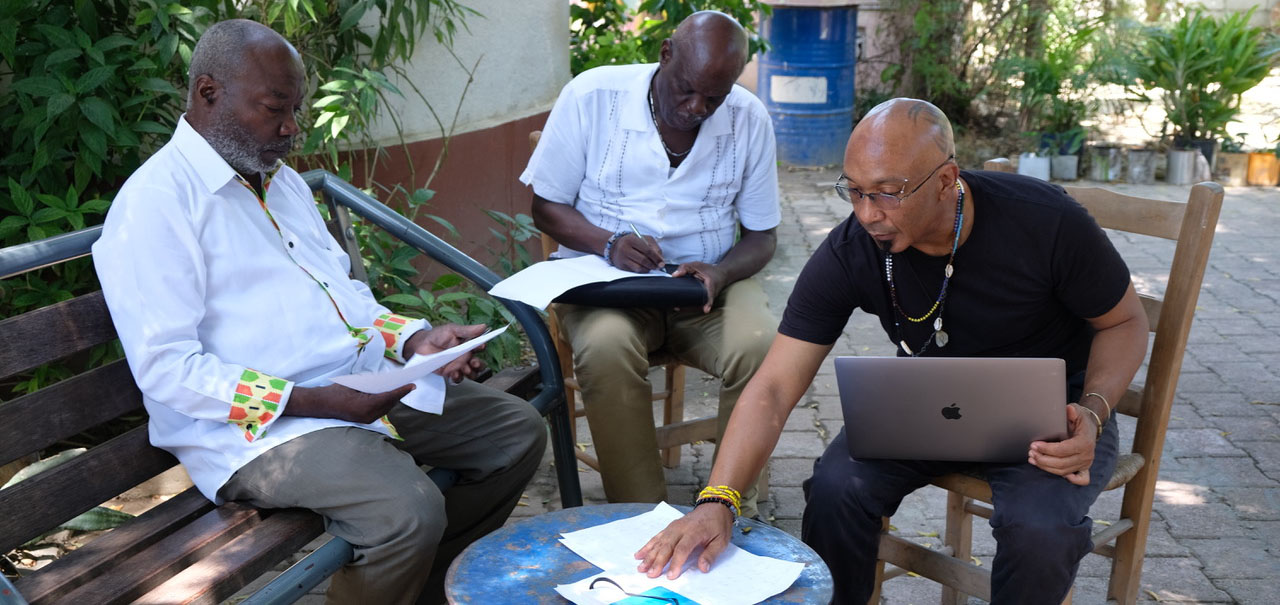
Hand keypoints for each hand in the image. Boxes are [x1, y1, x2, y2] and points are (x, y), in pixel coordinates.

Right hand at [286, 383, 414, 423]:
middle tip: (409, 384)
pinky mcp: (363, 420)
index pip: (389, 397)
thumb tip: (386, 381)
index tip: (412, 385)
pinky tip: (389, 396)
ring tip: (402, 389)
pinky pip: (379, 411)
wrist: (321, 403)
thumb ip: (370, 384)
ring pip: (385, 408)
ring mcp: (365, 419)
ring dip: (393, 399)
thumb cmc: (336, 391)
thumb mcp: (355, 384)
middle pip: (389, 404)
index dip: (401, 391)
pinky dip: (385, 403)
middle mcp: (368, 415)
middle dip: (399, 394)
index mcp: (366, 405)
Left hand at [405, 324, 487, 382]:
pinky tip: (454, 373)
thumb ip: (467, 330)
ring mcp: (458, 365)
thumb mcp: (452, 330)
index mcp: (467, 344)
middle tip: (474, 362)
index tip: (480, 346)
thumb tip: (483, 326)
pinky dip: (458, 377)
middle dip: (479, 365)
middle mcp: (465, 356)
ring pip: (472, 373)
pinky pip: (458, 378)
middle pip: (479, 364)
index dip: (481, 347)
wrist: (421, 345)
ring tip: (465, 369)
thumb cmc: (437, 335)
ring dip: (471, 373)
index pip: (479, 347)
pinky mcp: (450, 373)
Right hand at [610, 233, 663, 272]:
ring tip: (651, 266)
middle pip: (643, 260)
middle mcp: (625, 248)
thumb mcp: (643, 239)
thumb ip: (654, 246)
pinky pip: (634, 271)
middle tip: (658, 267)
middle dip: (653, 265)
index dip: (656, 258)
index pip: (647, 250)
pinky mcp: (621, 266)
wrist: (615, 246)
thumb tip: (660, 259)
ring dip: (648, 269)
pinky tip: (644, 267)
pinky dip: (642, 270)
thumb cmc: (632, 241)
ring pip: (639, 267)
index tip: (662, 263)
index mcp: (632, 240)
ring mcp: (622, 258)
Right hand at [634, 502, 733, 579]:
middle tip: (651, 575)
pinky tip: (639, 555)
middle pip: (667, 546)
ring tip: (641, 568)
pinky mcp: (669, 528)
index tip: (671, 575)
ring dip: (649, 556)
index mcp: (694, 532)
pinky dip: (647, 546)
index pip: (683, 549)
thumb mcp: (721, 541)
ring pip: (659, 542)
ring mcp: (673, 527)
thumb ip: (711, 555)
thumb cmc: (718, 525)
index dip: (676, 562)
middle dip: (657, 561)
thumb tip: (703, 568)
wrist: (714, 506)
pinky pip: (657, 537)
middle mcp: (681, 528)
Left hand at [671, 262, 727, 312]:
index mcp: (710, 284)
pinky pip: (699, 305)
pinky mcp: (706, 300)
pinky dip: (691, 307)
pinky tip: (682, 307)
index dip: (708, 303)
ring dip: (689, 309)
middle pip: (701, 303)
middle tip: (678, 308)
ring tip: (677, 307)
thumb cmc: (708, 270)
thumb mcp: (696, 265)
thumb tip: (674, 275)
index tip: (706, 310)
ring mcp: (709, 299)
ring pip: (699, 306)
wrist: (720, 274)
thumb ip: (685, 267)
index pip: (710, 295)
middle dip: (691, 308)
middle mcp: (711, 294)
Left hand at [1029, 403, 1097, 485]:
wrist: (1090, 427)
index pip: (1063, 450)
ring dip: (1047, 467)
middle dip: (1043, 459)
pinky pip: (1081, 479)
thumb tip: (1069, 409)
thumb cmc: (1080, 419)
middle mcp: (1087, 456)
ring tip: (1033, 459)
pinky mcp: (1085, 468)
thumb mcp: (1077, 412)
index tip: (1034, 445)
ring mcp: (1086, 464)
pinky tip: (1056, 473)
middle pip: (1062, 463)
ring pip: (1064, 471)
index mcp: (1084, 442)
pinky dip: (1070, 479)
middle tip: (1031, 452)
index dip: (1047, 449)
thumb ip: (1073, 411)